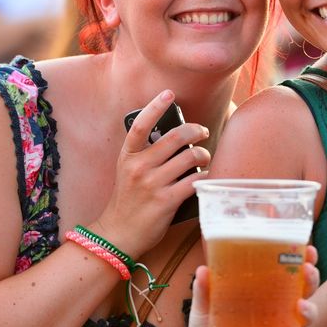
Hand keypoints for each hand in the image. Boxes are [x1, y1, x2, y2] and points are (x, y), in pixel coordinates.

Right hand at [91, 89, 208, 256]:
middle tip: (202, 132)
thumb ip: (144, 155)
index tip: (169, 93)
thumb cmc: (127, 200)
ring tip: (204, 158)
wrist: (119, 232)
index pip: (140, 125)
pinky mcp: (166, 201)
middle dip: (195, 130)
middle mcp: (139, 167)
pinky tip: (207, 177)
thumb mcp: (127, 172)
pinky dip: (205, 177)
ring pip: (190, 158)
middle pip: (174, 137)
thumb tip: (175, 138)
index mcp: (127, 157)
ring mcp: (152, 184)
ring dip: (204, 155)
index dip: (155, 106)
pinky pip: (195, 181)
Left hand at [184, 246, 320, 326]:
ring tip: (302, 305)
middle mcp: (274, 314)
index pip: (287, 276)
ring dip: (307, 313)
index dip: (301, 263)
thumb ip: (204, 290)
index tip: (307, 248)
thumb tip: (203, 270)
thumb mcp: (203, 306)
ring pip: (300, 324)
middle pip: (302, 295)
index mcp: (263, 296)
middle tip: (308, 269)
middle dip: (310, 282)